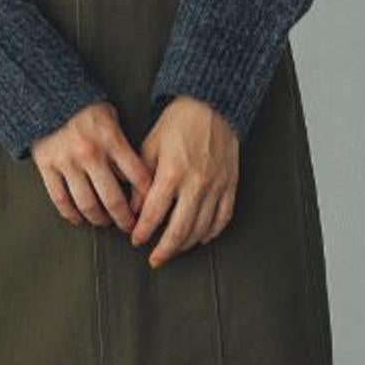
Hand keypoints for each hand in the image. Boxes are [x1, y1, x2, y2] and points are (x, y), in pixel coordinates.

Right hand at [32, 101, 152, 234]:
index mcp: (111, 139)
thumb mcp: (112, 120)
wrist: (47, 95)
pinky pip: (61, 199)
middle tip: (128, 227)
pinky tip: (79, 219)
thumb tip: (135, 181)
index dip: (146, 199)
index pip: (137, 177)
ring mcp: (67, 162)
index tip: (148, 210)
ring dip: (99, 219)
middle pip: (113, 199)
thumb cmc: (84, 108)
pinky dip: (71, 214)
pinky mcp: (47, 166)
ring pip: (87, 204)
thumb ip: (122, 148)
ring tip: (104, 222)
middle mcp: (90, 153)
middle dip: (124, 219)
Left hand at [129, 96, 238, 267]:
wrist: (212, 105)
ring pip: (202, 228)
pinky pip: (223, 217)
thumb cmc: (178, 122)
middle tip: (155, 259)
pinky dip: (212, 232)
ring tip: (174, 250)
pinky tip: (201, 238)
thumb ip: (140, 180)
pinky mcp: (230, 184)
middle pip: (179, 229)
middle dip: (164, 249)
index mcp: (172, 173)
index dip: (143, 232)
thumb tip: (134, 209)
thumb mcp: (150, 146)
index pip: (154, 214)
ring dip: (185, 244)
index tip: (135, 240)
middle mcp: (196, 183)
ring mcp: (216, 186)